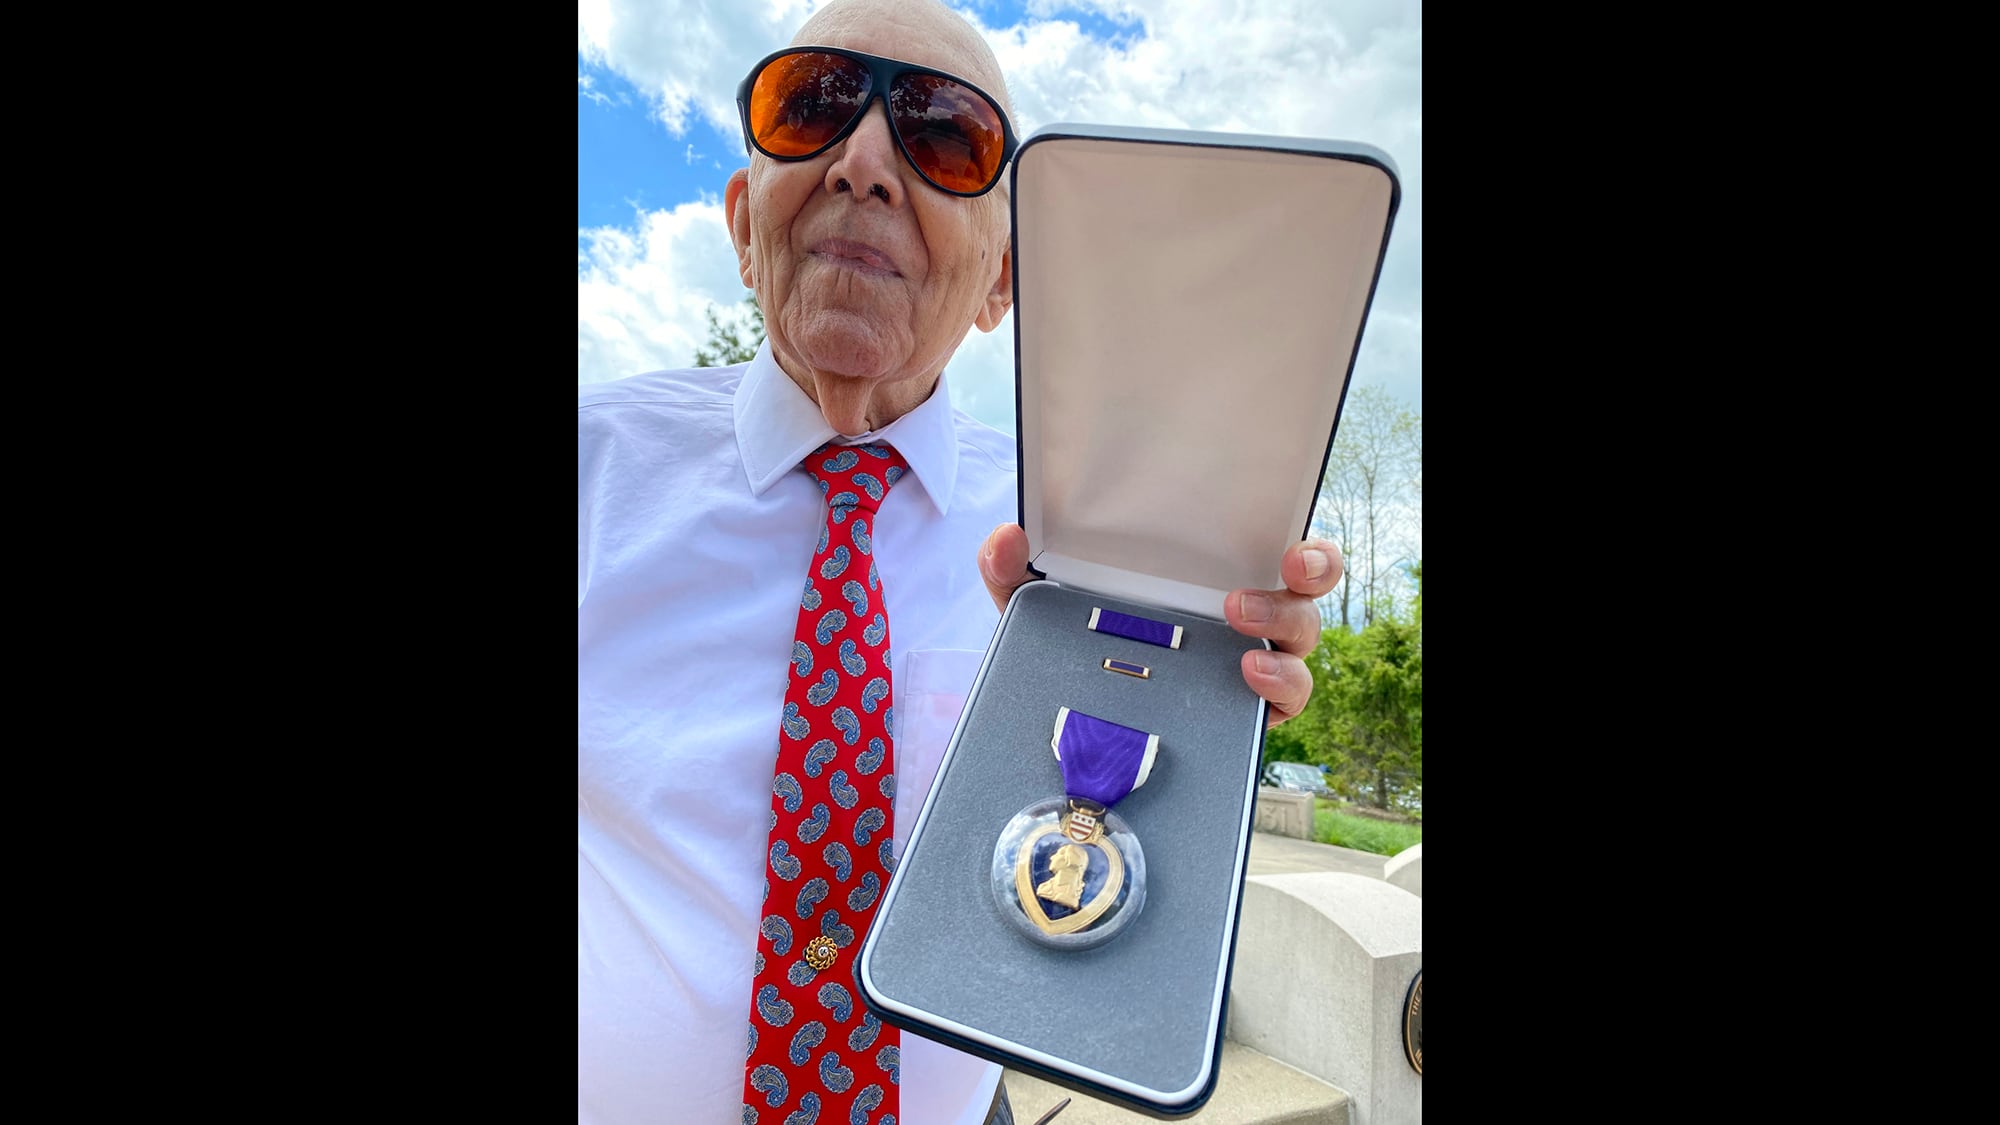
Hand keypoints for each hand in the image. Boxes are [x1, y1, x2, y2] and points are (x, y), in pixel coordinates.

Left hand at [979, 525, 1342, 727]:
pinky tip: (1244, 680)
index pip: (1276, 553)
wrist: (1068, 732)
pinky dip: (1276, 690)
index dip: (1305, 551)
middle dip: (1308, 577)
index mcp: (1208, 581)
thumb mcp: (1043, 610)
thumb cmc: (1080, 648)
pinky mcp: (1244, 717)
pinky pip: (1284, 703)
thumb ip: (1016, 573)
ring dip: (1282, 640)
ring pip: (1300, 648)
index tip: (1290, 549)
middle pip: (1303, 596)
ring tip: (1241, 641)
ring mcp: (1248, 669)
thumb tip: (1007, 535)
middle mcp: (1242, 622)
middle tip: (1263, 584)